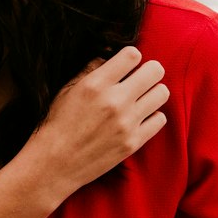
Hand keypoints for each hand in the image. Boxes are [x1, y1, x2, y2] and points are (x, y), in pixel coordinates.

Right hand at [29, 46, 168, 197]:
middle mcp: (114, 101)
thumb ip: (91, 69)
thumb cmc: (58, 123)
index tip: (126, 66)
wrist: (55, 163)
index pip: (133, 54)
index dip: (132, 57)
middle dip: (149, 71)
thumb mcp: (67, 89)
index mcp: (96, 84)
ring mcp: (126, 123)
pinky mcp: (133, 142)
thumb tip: (111, 54)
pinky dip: (152, 116)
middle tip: (140, 79)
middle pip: (155, 70)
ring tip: (141, 98)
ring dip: (153, 92)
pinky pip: (160, 119)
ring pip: (162, 93)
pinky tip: (139, 118)